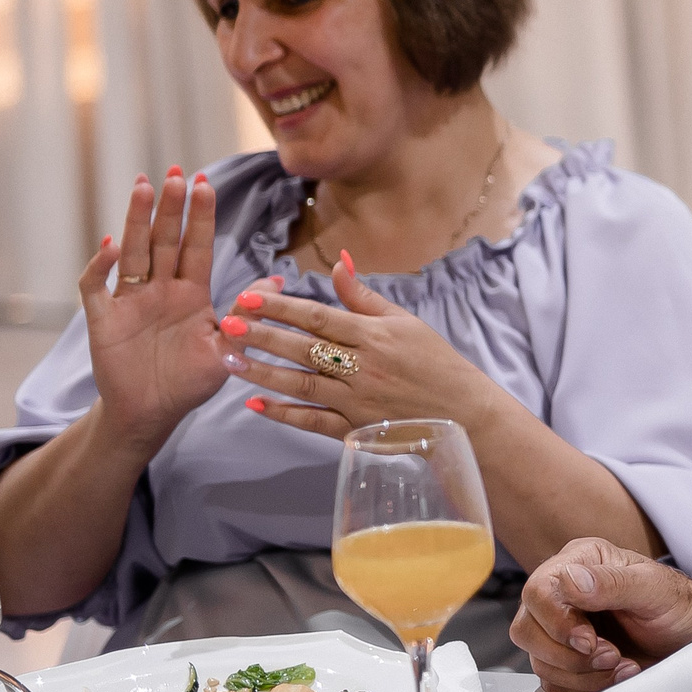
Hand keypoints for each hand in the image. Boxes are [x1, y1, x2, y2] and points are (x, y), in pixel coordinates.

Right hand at [83, 170, 229, 446]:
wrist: (152, 414)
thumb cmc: (190, 381)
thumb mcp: (227, 349)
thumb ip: (248, 315)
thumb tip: (276, 278)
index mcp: (191, 293)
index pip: (196, 246)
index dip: (200, 216)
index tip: (204, 182)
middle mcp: (160, 290)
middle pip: (164, 241)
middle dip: (169, 207)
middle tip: (175, 172)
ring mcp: (130, 302)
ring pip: (133, 253)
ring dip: (136, 221)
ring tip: (143, 187)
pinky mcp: (104, 319)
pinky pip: (97, 288)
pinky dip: (101, 267)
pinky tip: (111, 246)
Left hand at [221, 251, 504, 441]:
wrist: (464, 414)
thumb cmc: (435, 362)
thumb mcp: (404, 322)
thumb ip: (364, 296)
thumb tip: (337, 261)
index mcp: (375, 336)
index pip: (319, 317)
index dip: (281, 307)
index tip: (248, 297)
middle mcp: (363, 367)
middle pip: (303, 348)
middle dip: (263, 336)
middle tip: (227, 324)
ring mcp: (357, 401)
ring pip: (301, 385)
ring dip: (263, 373)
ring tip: (231, 360)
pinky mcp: (355, 430)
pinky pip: (313, 422)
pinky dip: (283, 414)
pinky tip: (255, 405)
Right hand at [512, 537, 691, 691]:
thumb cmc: (679, 606)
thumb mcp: (656, 589)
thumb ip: (614, 583)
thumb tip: (571, 581)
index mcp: (581, 562)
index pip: (538, 590)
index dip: (556, 622)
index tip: (588, 641)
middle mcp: (565, 594)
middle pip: (527, 630)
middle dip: (568, 653)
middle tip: (611, 655)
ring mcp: (561, 628)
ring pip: (539, 660)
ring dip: (582, 673)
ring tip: (623, 666)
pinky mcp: (567, 659)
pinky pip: (554, 682)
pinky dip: (584, 687)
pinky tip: (616, 675)